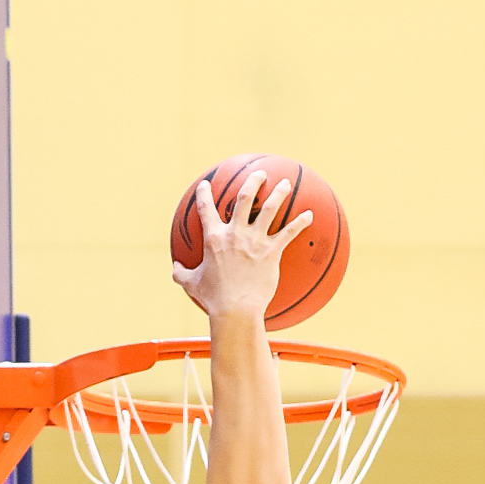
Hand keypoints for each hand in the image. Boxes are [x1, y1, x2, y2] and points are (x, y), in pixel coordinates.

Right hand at [172, 169, 313, 324]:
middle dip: (253, 182)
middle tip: (260, 174)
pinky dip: (300, 223)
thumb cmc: (213, 298)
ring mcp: (255, 242)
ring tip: (285, 183)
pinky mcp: (271, 253)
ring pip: (269, 209)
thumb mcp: (192, 284)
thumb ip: (181, 273)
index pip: (206, 209)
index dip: (204, 194)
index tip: (206, 185)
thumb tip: (174, 267)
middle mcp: (235, 233)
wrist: (235, 310)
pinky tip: (310, 215)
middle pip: (245, 198)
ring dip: (279, 193)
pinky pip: (289, 233)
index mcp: (214, 238)